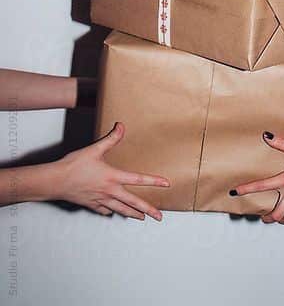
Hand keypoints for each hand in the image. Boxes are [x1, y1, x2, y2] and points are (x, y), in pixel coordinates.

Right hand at [53, 122, 168, 220]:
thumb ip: (110, 139)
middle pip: (133, 203)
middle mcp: (109, 191)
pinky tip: (113, 212)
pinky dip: (111, 211)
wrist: (56, 181)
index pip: (137, 179)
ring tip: (141, 218)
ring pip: (121, 210)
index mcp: (112, 177)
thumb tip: (121, 126)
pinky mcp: (91, 205)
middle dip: (148, 210)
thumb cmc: (74, 165)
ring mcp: (101, 200)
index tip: (166, 184)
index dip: (153, 181)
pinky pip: (105, 210)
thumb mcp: (94, 149)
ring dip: (133, 214)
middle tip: (159, 217)